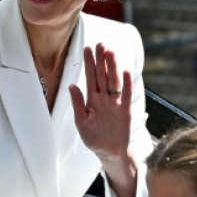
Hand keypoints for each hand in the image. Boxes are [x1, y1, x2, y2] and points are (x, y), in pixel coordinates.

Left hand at [69, 44, 131, 161]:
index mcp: (92, 100)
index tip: (87, 49)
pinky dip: (125, 83)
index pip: (90, 78)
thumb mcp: (81, 122)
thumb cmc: (94, 138)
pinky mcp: (125, 110)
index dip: (89, 64)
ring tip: (110, 52)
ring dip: (112, 67)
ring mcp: (115, 103)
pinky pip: (125, 95)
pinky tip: (125, 71)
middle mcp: (104, 98)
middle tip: (100, 44)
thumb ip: (77, 104)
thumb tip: (71, 86)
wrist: (109, 152)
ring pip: (113, 81)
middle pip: (103, 75)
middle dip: (101, 60)